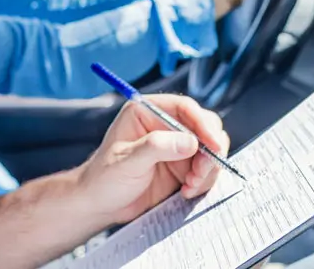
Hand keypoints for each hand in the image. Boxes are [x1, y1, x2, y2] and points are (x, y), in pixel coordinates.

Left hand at [76, 95, 229, 224]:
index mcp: (147, 112)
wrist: (101, 205)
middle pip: (205, 126)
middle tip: (199, 172)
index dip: (202, 124)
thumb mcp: (126, 161)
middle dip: (209, 150)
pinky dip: (204, 180)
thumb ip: (156, 148)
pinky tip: (187, 191)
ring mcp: (177, 146)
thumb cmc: (104, 178)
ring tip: (190, 185)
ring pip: (211, 149)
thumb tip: (191, 142)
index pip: (184, 108)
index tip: (212, 144)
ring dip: (208, 169)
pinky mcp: (183, 166)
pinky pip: (207, 168)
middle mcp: (165, 125)